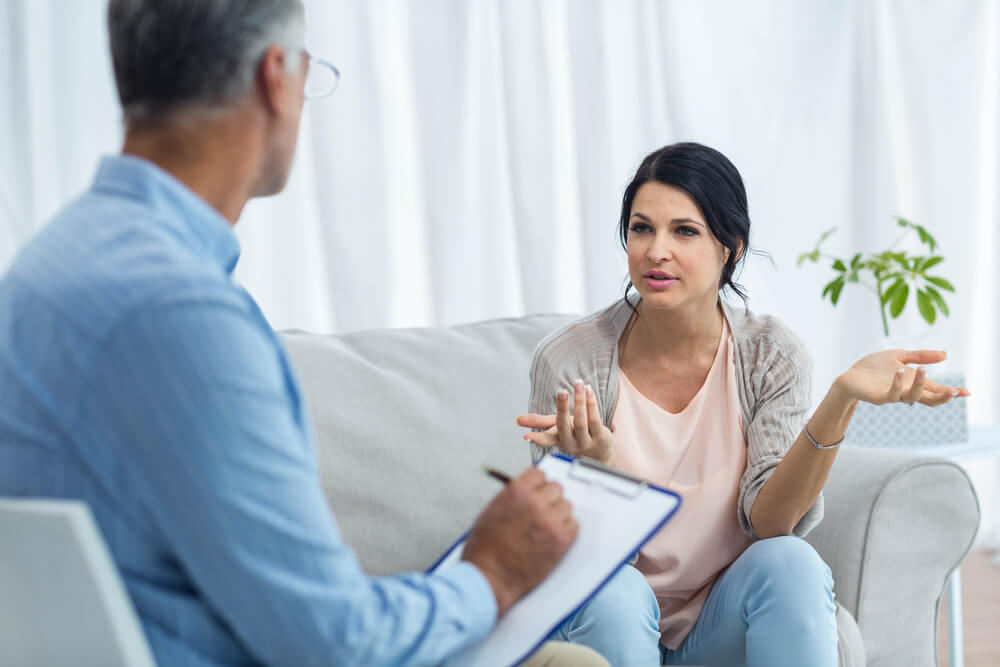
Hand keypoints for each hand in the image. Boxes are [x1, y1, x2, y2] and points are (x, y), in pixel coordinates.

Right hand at [461, 467, 576, 616]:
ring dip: (558, 514)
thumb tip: (526, 491)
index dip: (538, 484)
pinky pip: (574, 525)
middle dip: (549, 498)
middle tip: (543, 510)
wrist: (489, 577)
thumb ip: (512, 497)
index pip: (539, 474)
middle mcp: (535, 502)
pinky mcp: (561, 540)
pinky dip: (566, 530)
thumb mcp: (491, 511)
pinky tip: (554, 537)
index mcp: (516, 491)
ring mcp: (550, 521)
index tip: (538, 490)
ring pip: (567, 506)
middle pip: (556, 488)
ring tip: (546, 527)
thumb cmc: (485, 549)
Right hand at [516, 380, 614, 463]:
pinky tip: (588, 390)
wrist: (599, 456)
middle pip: (564, 425)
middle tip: (562, 392)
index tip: (526, 437)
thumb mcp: (556, 430)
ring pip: (581, 420)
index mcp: (558, 440)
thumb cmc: (575, 438)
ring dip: (580, 400)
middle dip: (562, 407)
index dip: (537, 438)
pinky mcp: (600, 437)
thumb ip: (538, 423)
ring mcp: (586, 441)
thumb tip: (517, 420)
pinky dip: (591, 403)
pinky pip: (595, 419)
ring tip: (578, 383)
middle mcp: (570, 442)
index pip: (546, 439)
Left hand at [837, 349, 969, 406]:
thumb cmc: (873, 368)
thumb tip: (945, 355)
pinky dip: (898, 384)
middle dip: (943, 396)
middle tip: (954, 392)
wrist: (850, 375)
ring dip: (921, 385)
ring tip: (924, 370)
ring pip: (913, 396)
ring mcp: (894, 395)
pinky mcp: (880, 397)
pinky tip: (900, 372)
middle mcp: (906, 391)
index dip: (951, 392)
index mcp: (913, 382)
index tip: (967, 392)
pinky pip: (892, 394)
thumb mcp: (899, 356)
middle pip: (930, 399)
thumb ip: (920, 356)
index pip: (936, 389)